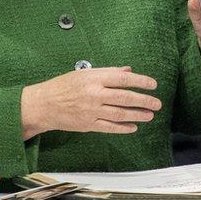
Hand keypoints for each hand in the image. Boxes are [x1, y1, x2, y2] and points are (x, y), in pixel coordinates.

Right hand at [20, 66, 160, 139]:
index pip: (123, 79)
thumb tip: (128, 71)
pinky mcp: (88, 125)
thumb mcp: (84, 73)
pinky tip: (133, 127)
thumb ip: (108, 72)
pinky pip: (109, 127)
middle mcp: (94, 94)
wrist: (43, 105)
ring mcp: (91, 111)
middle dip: (144, 100)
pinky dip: (123, 128)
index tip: (153, 84)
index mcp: (94, 79)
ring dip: (137, 115)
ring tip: (150, 115)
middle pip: (124, 98)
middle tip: (157, 103)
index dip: (140, 81)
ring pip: (119, 114)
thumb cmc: (63, 85)